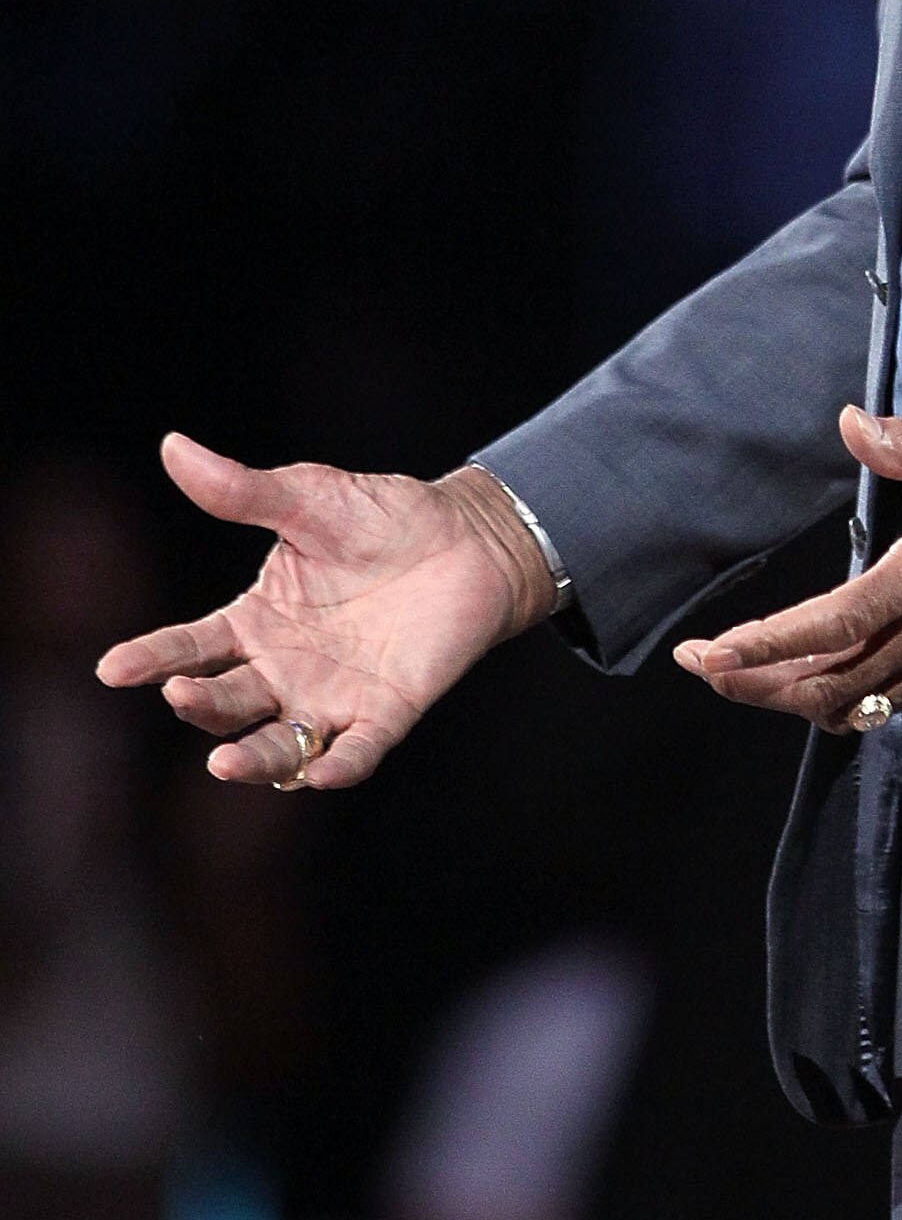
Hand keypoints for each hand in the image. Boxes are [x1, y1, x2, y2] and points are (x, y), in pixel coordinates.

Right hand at [96, 435, 554, 788]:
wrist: (469, 536)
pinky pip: (356, 752)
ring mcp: (333, 697)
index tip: (113, 668)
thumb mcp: (309, 497)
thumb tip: (175, 447)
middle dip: (198, 704)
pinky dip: (338, 766)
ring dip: (252, 758)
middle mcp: (284, 670)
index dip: (153, 659)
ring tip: (224, 761)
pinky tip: (321, 772)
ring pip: (278, 745)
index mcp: (256, 622)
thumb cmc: (383, 516)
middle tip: (180, 694)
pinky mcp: (387, 713)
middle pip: (226, 702)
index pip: (190, 649)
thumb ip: (244, 490)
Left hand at [673, 405, 901, 728]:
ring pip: (861, 703)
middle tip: (704, 669)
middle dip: (758, 684)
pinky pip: (898, 701)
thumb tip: (852, 425)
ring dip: (796, 696)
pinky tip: (824, 677)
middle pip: (831, 684)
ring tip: (747, 675)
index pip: (834, 625)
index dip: (766, 645)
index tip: (712, 652)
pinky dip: (848, 698)